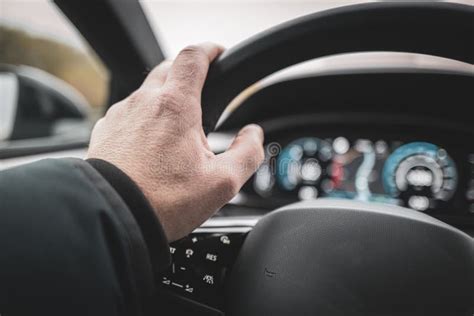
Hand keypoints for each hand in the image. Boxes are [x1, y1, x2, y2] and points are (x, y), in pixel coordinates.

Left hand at [87, 43, 264, 240]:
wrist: (114, 216)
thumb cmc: (164, 200)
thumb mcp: (223, 182)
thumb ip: (247, 153)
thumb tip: (253, 134)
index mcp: (176, 106)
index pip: (193, 56)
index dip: (209, 50)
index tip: (217, 54)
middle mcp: (144, 102)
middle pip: (168, 68)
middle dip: (187, 73)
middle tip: (202, 93)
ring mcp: (120, 115)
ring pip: (146, 91)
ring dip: (164, 98)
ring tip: (177, 127)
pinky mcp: (105, 131)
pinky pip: (128, 113)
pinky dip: (143, 118)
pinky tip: (150, 143)